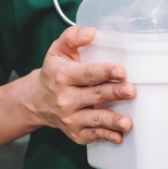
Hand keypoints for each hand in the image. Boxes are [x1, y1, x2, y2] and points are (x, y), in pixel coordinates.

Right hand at [25, 26, 135, 144]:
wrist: (36, 101)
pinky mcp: (75, 133)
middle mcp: (65, 98)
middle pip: (95, 95)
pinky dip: (106, 136)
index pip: (86, 74)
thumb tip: (91, 32)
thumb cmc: (55, 72)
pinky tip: (119, 137)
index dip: (104, 71)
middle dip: (114, 93)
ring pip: (95, 119)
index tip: (121, 71)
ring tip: (127, 123)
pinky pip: (93, 135)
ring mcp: (70, 118)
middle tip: (131, 90)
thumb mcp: (58, 51)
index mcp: (63, 76)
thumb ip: (72, 37)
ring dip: (112, 121)